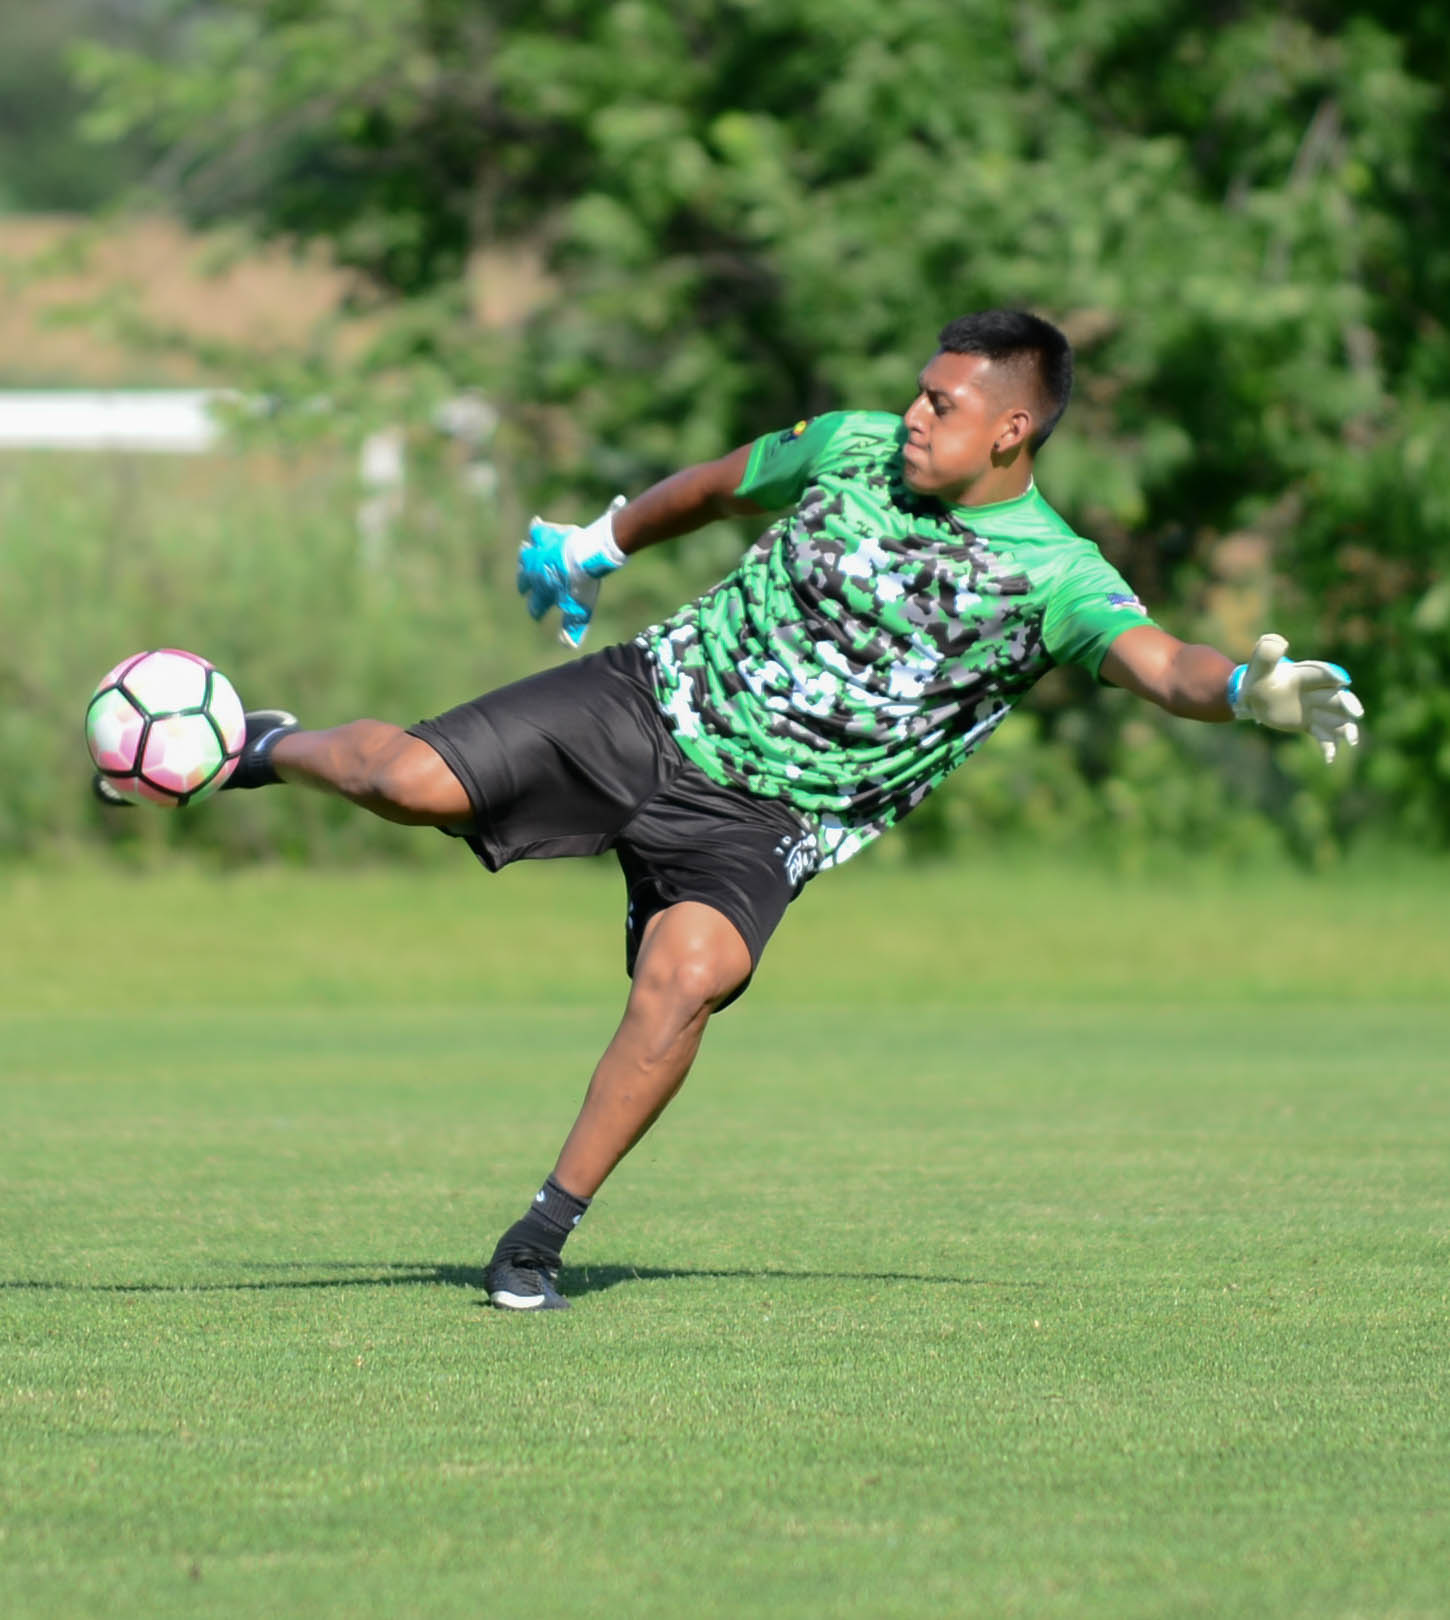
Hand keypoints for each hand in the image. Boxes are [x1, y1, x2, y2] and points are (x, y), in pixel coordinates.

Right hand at [516, 497, 626, 648]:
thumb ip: (571, 628)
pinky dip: (536, 529)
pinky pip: (537, 531)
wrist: (588, 555)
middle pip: (524, 580)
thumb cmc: (583, 584)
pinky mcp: (548, 536)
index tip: (537, 616)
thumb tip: (566, 646)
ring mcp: (539, 553)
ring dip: (524, 558)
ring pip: (525, 555)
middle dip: (524, 585)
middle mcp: (535, 572)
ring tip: (524, 557)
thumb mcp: (579, 610)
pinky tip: (536, 525)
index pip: (535, 605)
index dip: (536, 612)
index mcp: (542, 591)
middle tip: (524, 588)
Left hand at [1228, 633, 1363, 761]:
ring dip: (1346, 728)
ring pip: (1337, 718)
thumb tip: (1279, 641)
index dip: (1331, 676)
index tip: (1342, 681)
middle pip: (1336, 697)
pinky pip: (1324, 735)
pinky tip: (1330, 759)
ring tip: (1350, 740)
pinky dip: (1329, 746)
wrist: (1253, 697)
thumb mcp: (1259, 666)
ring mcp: (1315, 709)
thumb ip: (1267, 653)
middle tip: (1356, 714)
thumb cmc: (1257, 679)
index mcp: (1305, 675)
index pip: (1321, 674)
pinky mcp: (1310, 723)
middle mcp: (1315, 691)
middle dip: (1347, 705)